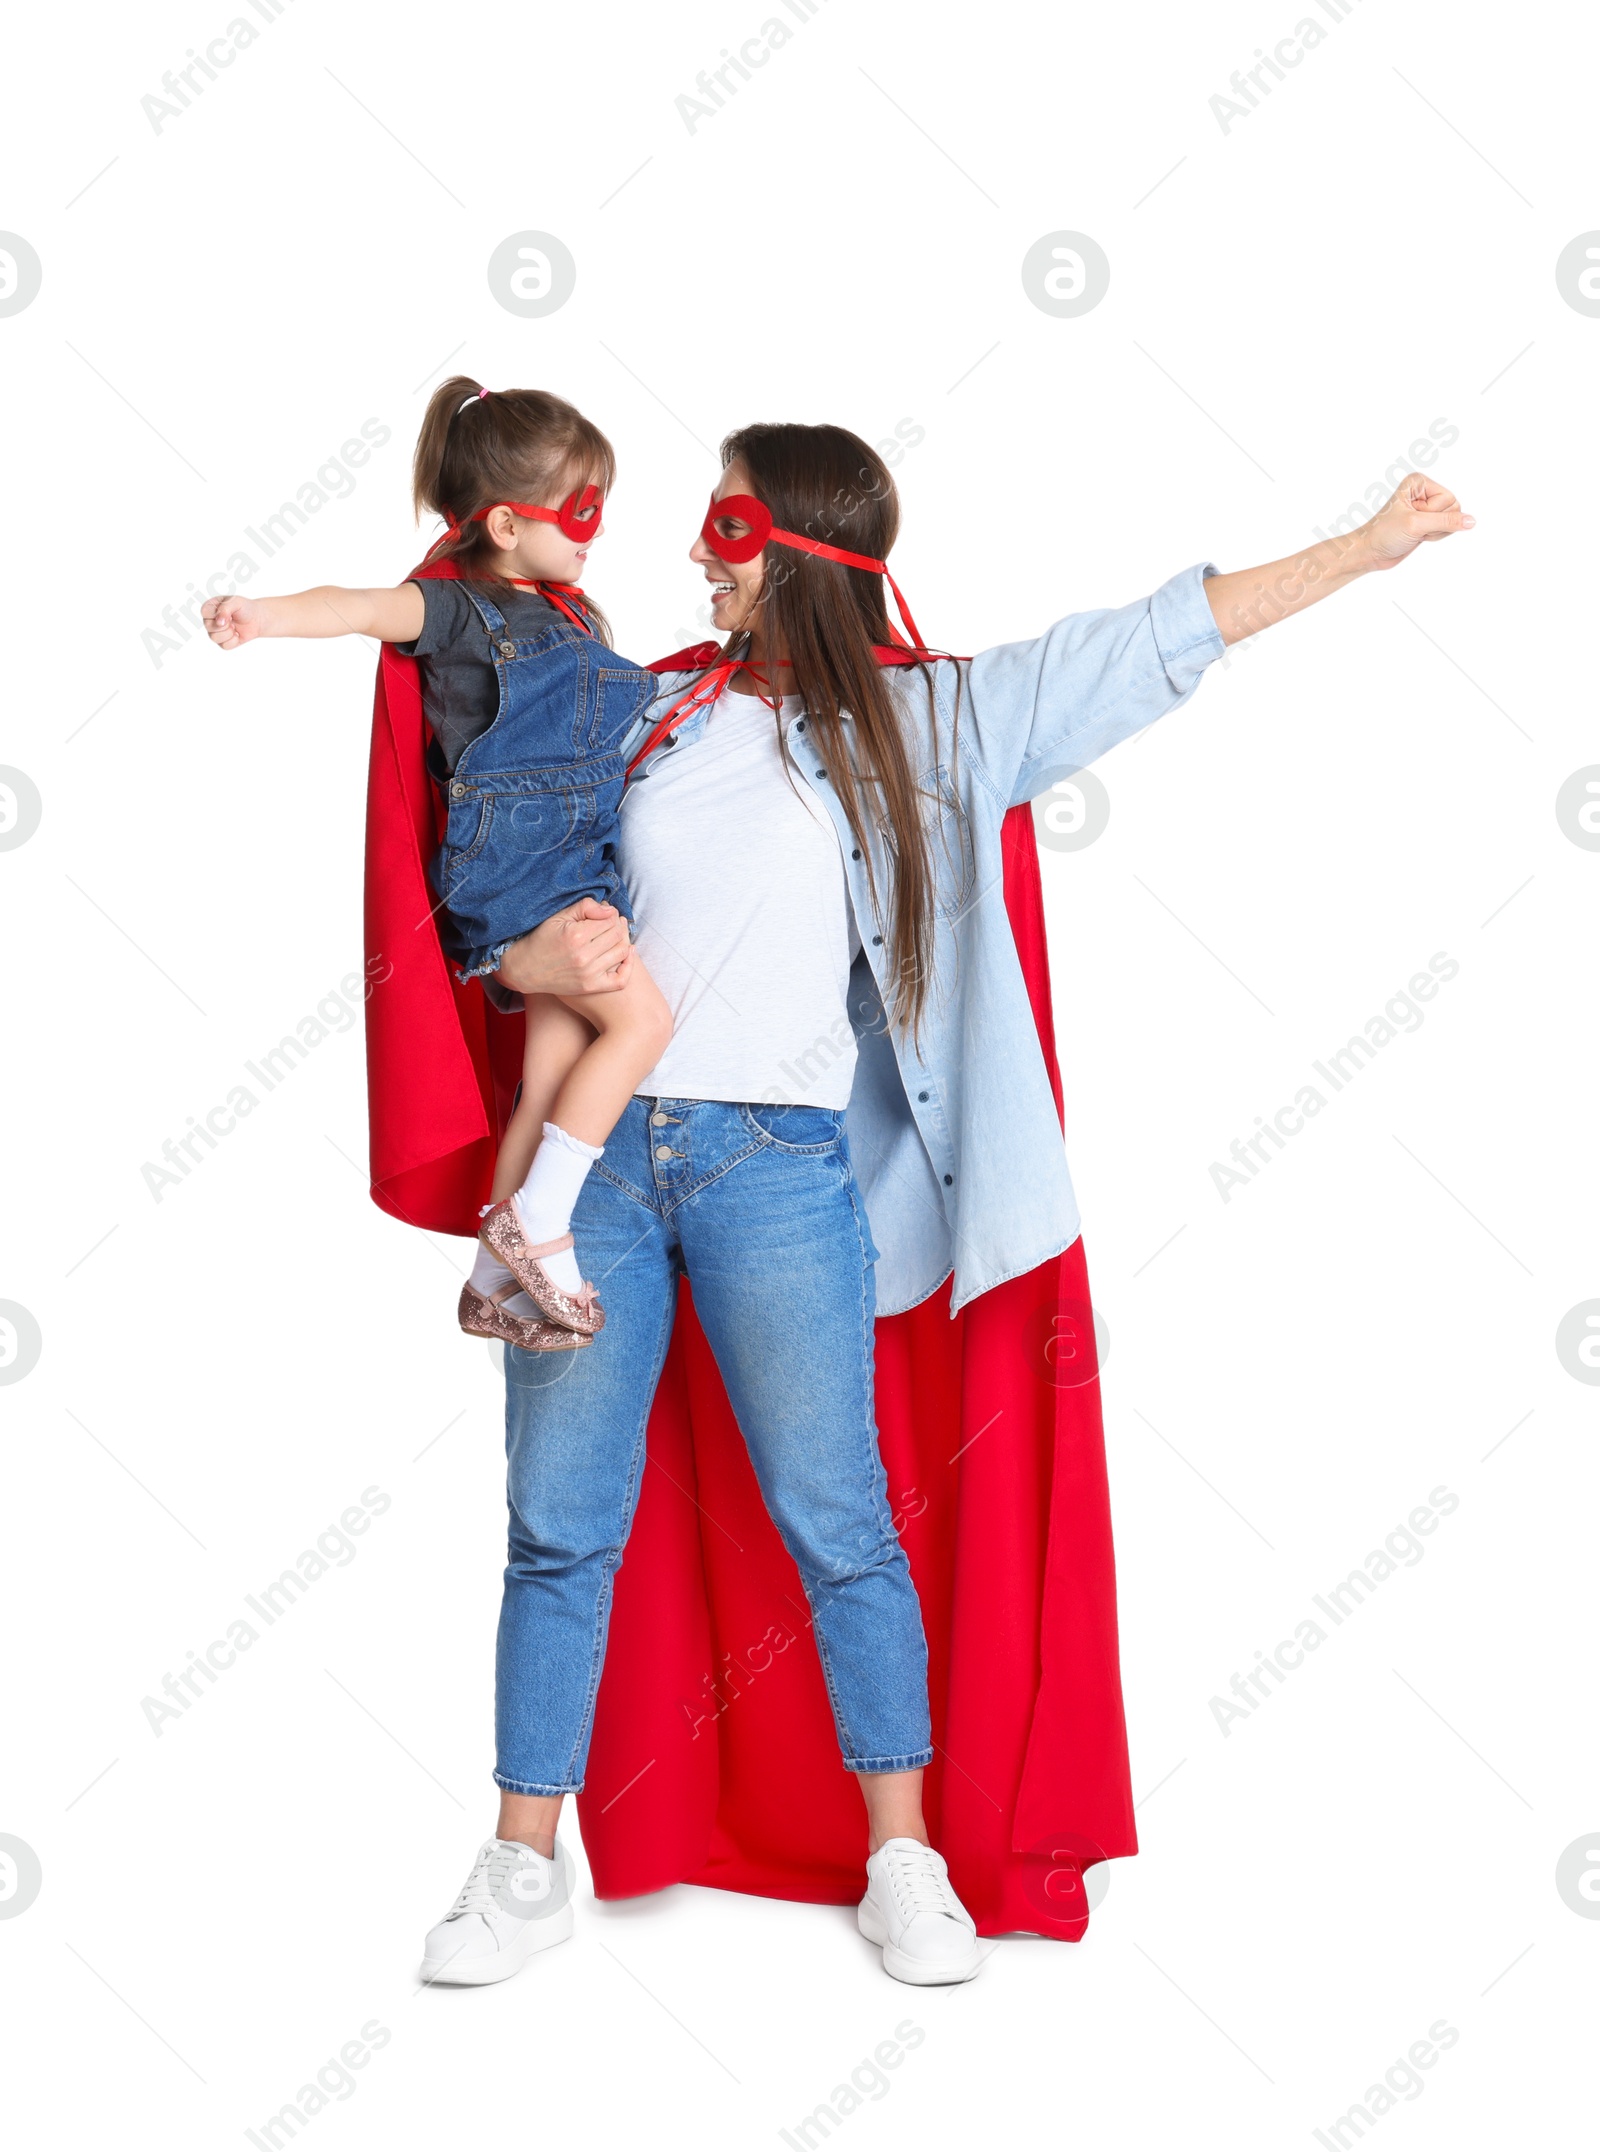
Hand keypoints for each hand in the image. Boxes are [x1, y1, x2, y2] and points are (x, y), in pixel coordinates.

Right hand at [202, 594, 266, 648]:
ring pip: (214, 638)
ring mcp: (215, 633)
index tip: (228, 613)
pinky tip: (237, 634)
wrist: (256, 619)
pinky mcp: (223, 643)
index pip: (204, 612)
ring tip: (234, 626)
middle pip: (209, 627)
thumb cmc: (244, 608)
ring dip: (229, 633)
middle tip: (232, 619)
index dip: (217, 614)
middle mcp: (210, 621)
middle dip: (225, 624)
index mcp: (210, 608)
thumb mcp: (236, 601)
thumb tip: (218, 622)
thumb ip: (225, 608)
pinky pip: (224, 646)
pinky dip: (234, 640)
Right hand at [497, 901, 632, 996]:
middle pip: (618, 935)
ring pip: (622, 952)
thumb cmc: (541, 939)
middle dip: (618, 925)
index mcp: (576, 935)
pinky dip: (629, 966)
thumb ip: (585, 907)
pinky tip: (627, 954)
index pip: (610, 920)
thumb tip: (610, 910)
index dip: (611, 914)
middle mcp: (584, 956)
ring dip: (624, 940)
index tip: (605, 914)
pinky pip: (620, 980)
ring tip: (616, 935)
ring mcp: (589, 974)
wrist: (524, 969)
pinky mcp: (590, 987)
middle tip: (612, 923)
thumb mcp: (558, 917)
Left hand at [1362, 475, 1474, 571]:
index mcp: (1419, 482)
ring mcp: (1427, 506)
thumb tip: (1472, 521)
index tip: (1412, 517)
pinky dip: (1435, 537)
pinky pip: (1447, 529)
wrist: (1369, 552)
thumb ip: (1447, 521)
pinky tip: (1418, 537)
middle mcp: (1424, 491)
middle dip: (1435, 524)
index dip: (1433, 514)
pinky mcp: (1428, 521)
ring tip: (1414, 533)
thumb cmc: (1385, 534)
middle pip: (1454, 508)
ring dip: (1435, 532)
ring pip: (1452, 520)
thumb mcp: (1417, 525)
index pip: (1449, 498)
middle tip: (1413, 527)